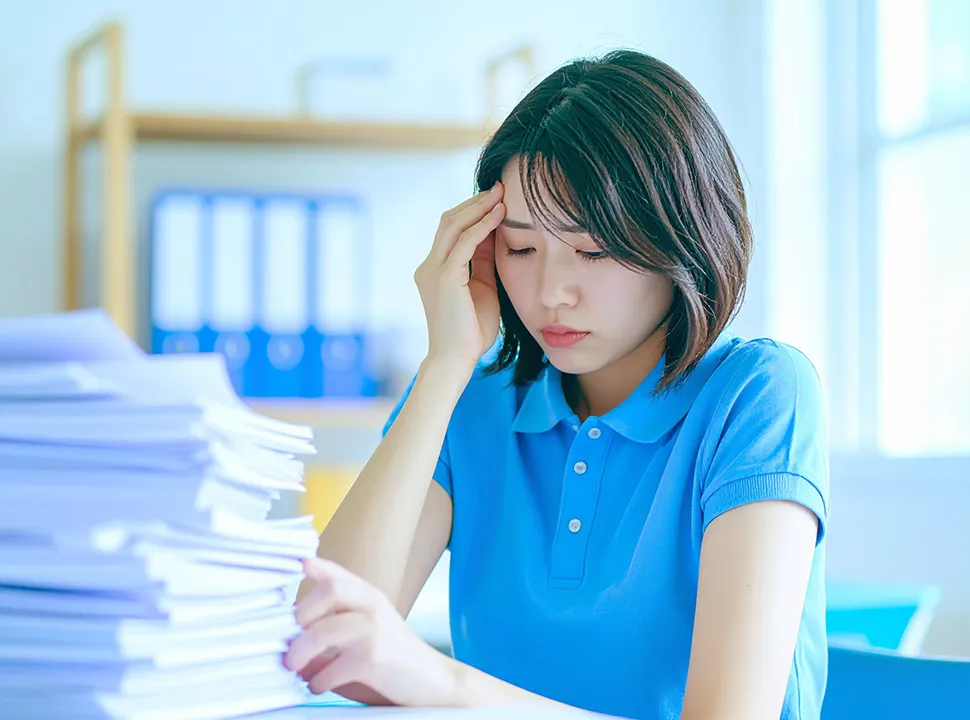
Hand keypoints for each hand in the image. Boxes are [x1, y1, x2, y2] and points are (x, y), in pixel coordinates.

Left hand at [285, 558, 458, 706]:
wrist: (435, 684)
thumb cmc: (394, 662)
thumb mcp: (364, 635)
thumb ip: (332, 627)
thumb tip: (289, 637)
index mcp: (369, 596)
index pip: (336, 571)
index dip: (312, 566)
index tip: (294, 567)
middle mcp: (372, 606)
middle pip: (329, 590)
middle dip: (302, 614)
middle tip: (291, 638)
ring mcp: (374, 630)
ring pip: (323, 630)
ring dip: (300, 652)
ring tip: (295, 667)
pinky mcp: (373, 658)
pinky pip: (332, 667)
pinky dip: (318, 681)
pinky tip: (320, 685)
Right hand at [413, 183, 505, 369]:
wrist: (456, 359)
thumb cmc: (471, 331)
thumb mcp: (482, 288)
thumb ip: (484, 262)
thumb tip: (495, 233)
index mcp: (435, 269)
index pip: (452, 230)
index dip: (473, 212)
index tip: (496, 198)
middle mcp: (428, 266)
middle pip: (449, 221)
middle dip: (475, 202)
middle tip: (500, 187)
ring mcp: (433, 270)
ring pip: (453, 225)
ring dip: (478, 207)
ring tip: (501, 194)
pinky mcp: (444, 278)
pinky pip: (464, 243)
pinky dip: (482, 226)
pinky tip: (499, 216)